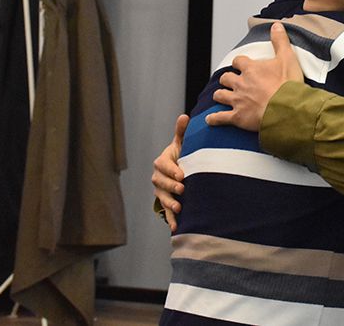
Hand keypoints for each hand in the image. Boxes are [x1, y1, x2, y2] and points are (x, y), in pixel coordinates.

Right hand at [151, 114, 187, 231]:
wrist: (180, 170)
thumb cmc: (182, 154)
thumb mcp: (182, 143)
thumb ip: (182, 132)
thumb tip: (184, 115)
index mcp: (162, 162)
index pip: (163, 165)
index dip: (171, 170)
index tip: (182, 174)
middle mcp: (158, 177)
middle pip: (161, 183)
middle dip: (171, 186)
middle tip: (182, 189)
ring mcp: (161, 191)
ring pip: (162, 198)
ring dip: (170, 204)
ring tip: (180, 208)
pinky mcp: (166, 202)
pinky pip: (166, 212)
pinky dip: (171, 219)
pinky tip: (176, 227)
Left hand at [207, 22, 303, 129]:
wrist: (287, 109)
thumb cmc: (288, 86)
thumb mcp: (288, 58)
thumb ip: (280, 41)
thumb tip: (276, 25)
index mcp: (251, 69)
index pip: (238, 61)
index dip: (239, 63)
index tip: (241, 65)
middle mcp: (241, 83)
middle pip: (226, 78)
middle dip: (227, 79)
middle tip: (231, 81)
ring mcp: (237, 100)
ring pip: (220, 95)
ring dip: (220, 95)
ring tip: (221, 96)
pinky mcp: (237, 117)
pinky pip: (220, 117)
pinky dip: (214, 119)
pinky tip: (211, 119)